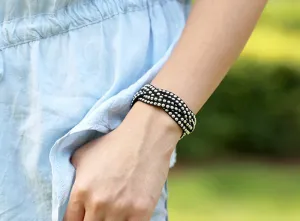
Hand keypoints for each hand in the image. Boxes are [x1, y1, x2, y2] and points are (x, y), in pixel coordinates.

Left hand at [63, 101, 180, 220]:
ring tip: (113, 213)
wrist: (145, 137)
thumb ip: (71, 174)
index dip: (76, 220)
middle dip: (92, 220)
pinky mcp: (141, 212)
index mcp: (81, 191)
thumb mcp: (83, 153)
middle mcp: (98, 204)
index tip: (83, 216)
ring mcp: (120, 210)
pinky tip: (127, 217)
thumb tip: (68, 186)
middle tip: (100, 213)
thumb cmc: (114, 143)